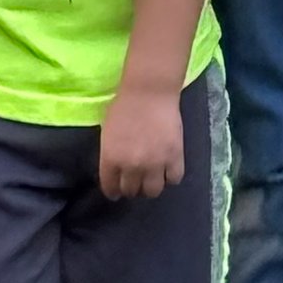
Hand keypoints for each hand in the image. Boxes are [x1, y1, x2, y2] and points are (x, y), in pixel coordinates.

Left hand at [98, 81, 184, 198]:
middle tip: (135, 180)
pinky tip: (168, 169)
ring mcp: (155, 164)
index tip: (117, 190)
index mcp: (111, 159)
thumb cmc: (124, 105)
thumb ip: (110, 153)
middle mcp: (132, 166)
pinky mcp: (174, 157)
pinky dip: (171, 177)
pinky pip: (174, 179)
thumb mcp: (108, 132)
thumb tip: (115, 168)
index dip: (114, 191)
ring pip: (153, 191)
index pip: (111, 188)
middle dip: (132, 187)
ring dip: (150, 186)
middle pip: (132, 191)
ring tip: (152, 177)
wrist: (149, 91)